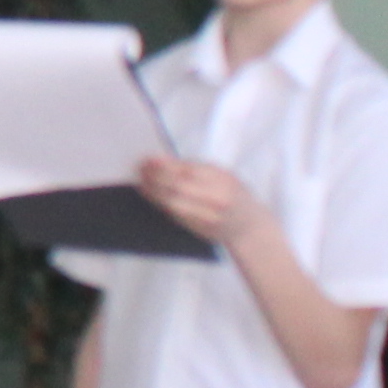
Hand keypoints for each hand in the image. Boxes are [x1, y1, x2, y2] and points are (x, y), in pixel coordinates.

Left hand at [132, 153, 255, 245]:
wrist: (248, 226)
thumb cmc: (234, 195)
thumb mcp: (223, 175)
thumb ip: (198, 169)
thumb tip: (163, 160)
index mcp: (222, 180)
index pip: (189, 171)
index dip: (165, 165)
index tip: (149, 158)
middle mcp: (216, 199)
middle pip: (178, 187)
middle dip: (156, 177)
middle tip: (139, 168)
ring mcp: (207, 216)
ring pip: (173, 202)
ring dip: (153, 190)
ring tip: (140, 180)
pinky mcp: (199, 229)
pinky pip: (174, 214)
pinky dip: (159, 203)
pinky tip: (150, 194)